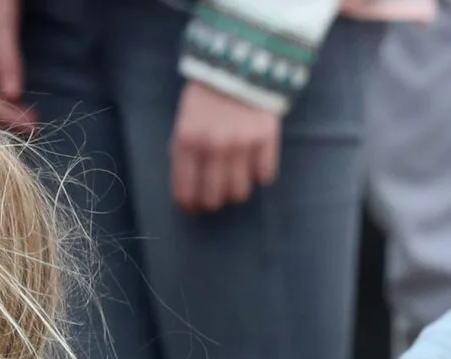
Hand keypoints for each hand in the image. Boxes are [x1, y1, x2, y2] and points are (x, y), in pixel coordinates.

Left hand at [171, 80, 280, 213]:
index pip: (185, 191)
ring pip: (240, 193)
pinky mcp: (266, 137)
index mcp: (187, 141)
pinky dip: (260, 175)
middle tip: (216, 194)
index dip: (189, 206)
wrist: (241, 57)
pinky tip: (255, 163)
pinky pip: (265, 175)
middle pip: (214, 198)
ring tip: (236, 178)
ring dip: (236, 191)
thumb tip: (187, 188)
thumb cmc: (208, 91)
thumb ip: (184, 150)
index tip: (194, 208)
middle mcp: (213, 146)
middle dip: (213, 201)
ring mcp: (241, 143)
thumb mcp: (185, 118)